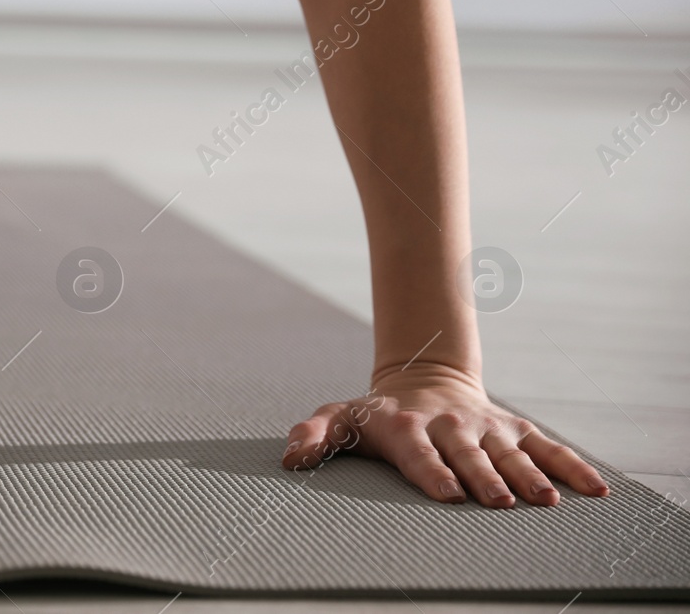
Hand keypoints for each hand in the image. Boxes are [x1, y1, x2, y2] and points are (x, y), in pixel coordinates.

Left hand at [281, 364, 608, 506]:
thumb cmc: (377, 415)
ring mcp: (487, 427)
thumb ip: (313, 434)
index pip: (420, 452)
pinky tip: (594, 491)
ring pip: (511, 453)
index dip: (432, 471)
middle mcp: (451, 426)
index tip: (447, 494)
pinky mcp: (516, 429)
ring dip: (529, 476)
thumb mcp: (340, 417)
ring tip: (545, 501)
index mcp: (408, 427)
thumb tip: (291, 457)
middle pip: (469, 455)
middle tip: (500, 502)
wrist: (424, 381)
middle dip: (483, 477)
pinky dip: (571, 466)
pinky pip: (548, 447)